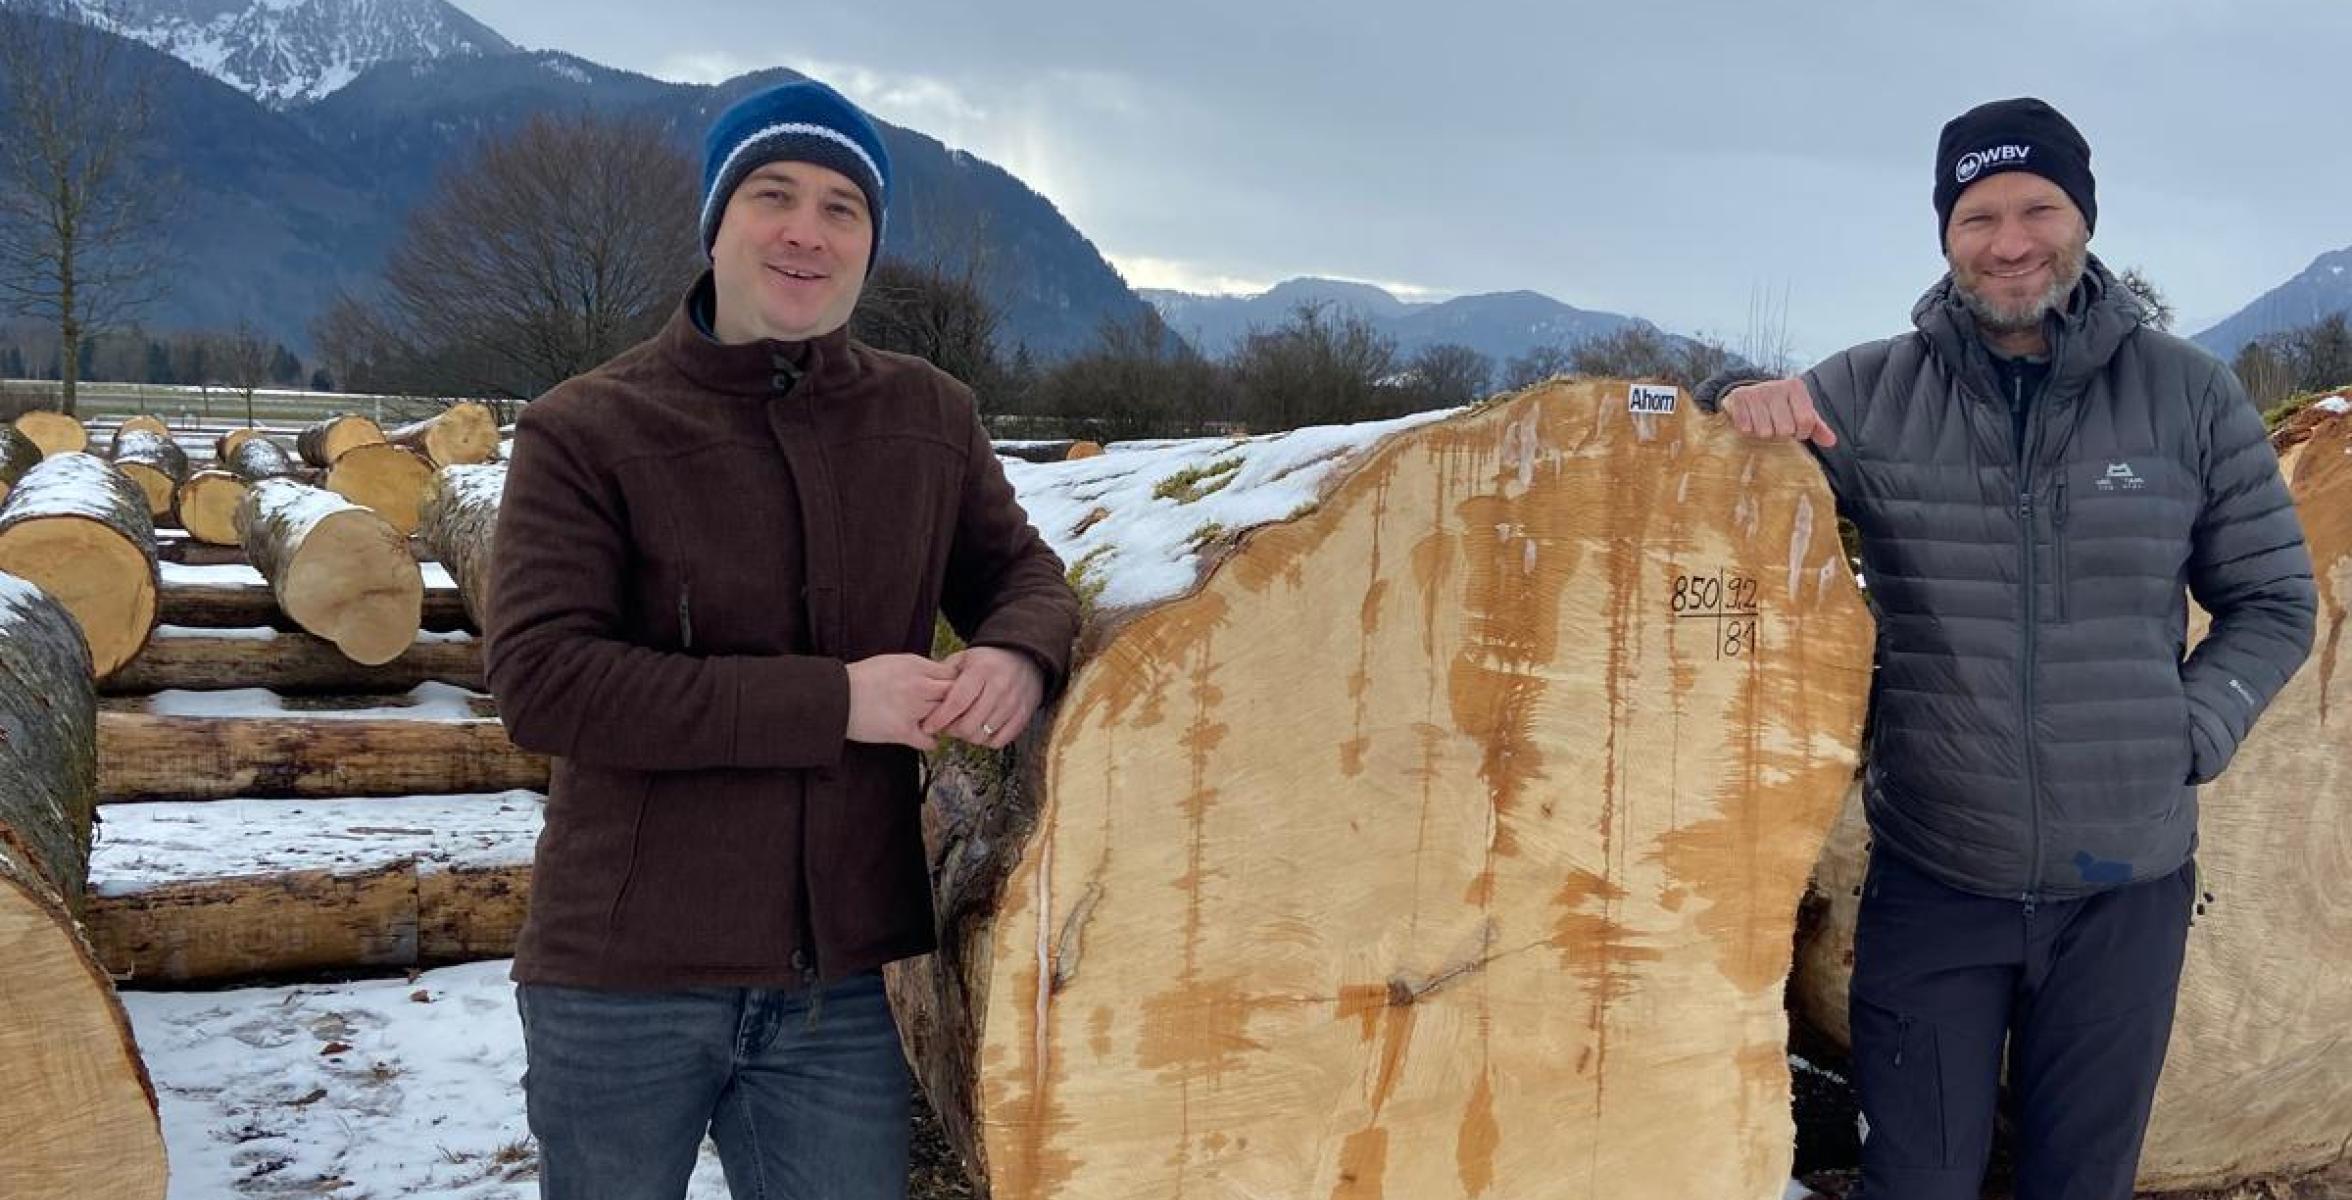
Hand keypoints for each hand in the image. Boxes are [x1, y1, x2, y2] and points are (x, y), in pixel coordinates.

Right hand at [846, 654, 957, 750]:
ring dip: (944, 723)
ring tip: (938, 724)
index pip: (952, 675)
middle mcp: (917, 686)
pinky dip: (930, 742)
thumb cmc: (862, 678)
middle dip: (955, 704)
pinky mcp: (901, 731)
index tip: (953, 693)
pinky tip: (926, 738)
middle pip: (953, 695)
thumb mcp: (893, 662)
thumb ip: (918, 668)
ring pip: (944, 717)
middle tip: (951, 712)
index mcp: (915, 666)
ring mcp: (911, 709)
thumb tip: (939, 676)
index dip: (956, 685)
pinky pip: (929, 740)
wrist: (837, 697)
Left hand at [919, 646, 1045, 749]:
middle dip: (952, 730)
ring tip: (962, 726)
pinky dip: (986, 741)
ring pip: (983, 735)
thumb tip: (926, 694)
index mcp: (982, 671)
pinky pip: (1000, 741)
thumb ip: (945, 674)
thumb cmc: (989, 661)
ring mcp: (1013, 703)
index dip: (940, 718)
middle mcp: (1000, 687)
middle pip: (969, 724)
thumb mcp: (965, 658)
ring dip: (967, 736)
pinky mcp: (1023, 716)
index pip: (957, 702)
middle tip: (946, 726)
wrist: (1026, 658)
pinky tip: (981, 731)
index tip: (928, 726)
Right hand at [1723, 378, 1838, 448]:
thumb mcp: (1800, 413)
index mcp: (1796, 387)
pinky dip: (1748, 430)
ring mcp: (1757, 392)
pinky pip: (1746, 428)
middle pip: (1785, 429)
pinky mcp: (1739, 398)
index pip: (1806, 421)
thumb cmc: (1780, 406)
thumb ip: (1816, 427)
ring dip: (1763, 433)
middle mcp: (1777, 386)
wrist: (1748, 393)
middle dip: (1780, 433)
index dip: (1801, 432)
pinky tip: (1750, 421)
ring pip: (1765, 431)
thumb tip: (1831, 442)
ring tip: (1763, 423)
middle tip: (1776, 425)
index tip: (1795, 430)